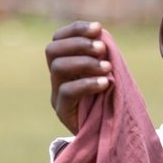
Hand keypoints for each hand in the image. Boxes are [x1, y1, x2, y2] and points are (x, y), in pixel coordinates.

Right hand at [46, 20, 114, 134]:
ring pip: (58, 68)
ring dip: (85, 62)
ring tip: (107, 67)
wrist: (107, 134)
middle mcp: (56, 77)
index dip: (76, 30)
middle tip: (102, 49)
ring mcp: (56, 94)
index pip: (59, 38)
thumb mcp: (106, 73)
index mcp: (65, 63)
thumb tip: (102, 34)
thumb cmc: (109, 100)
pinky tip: (105, 83)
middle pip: (53, 50)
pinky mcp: (62, 111)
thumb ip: (102, 55)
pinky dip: (87, 83)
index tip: (98, 28)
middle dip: (79, 44)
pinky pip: (67, 92)